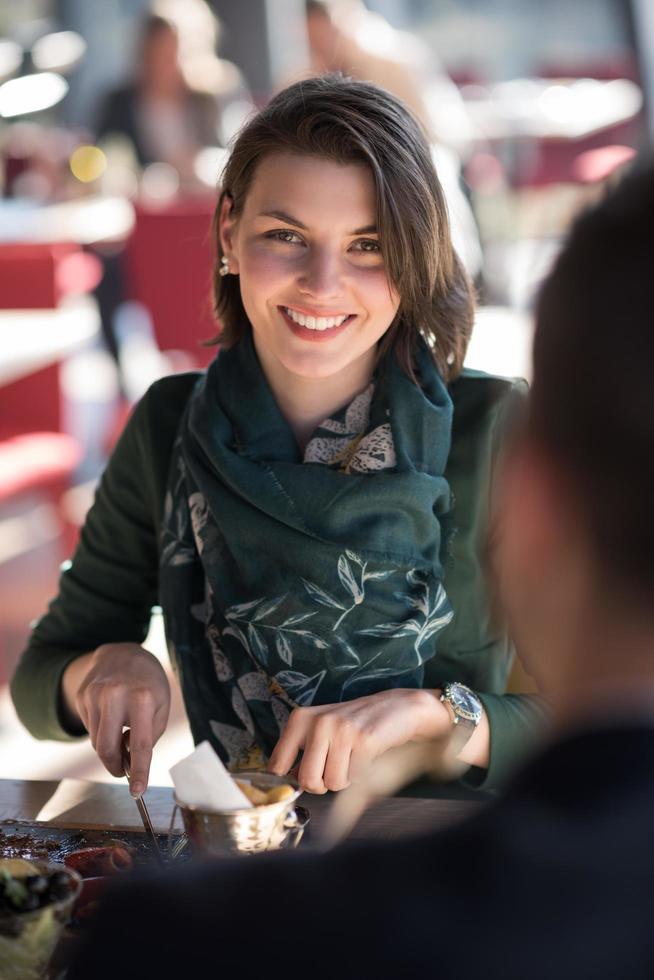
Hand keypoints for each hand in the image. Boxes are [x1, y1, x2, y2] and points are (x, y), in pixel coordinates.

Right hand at [72, 643, 170, 795]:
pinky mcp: (82, 695)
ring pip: (96, 741)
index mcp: (143, 698)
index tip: (138, 791)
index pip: (141, 743)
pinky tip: (110, 717)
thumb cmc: (149, 684)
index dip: (139, 771)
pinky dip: (100, 732)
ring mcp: (95, 694)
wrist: (123, 653)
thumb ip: (150, 735)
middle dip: (115, 766)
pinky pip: (89, 728)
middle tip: (123, 771)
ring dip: (108, 748)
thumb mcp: (161, 705)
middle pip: (108, 748)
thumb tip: (127, 760)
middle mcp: (116, 695)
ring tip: (121, 734)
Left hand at [267, 688, 450, 793]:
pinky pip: (354, 778)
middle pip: (306, 780)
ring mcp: (341, 730)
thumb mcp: (320, 730)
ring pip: (331, 783)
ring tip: (351, 759)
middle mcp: (318, 722)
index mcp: (300, 719)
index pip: (276, 764)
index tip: (301, 780)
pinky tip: (364, 756)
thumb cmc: (353, 724)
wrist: (395, 708)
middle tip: (333, 770)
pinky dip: (360, 775)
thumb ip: (301, 753)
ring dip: (344, 779)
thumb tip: (286, 781)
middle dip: (321, 784)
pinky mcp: (364, 740)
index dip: (288, 781)